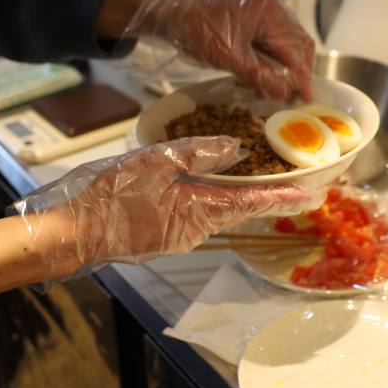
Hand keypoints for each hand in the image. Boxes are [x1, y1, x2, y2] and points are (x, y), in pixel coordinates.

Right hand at [14, 137, 317, 280]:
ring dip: (240, 201)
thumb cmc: (110, 196)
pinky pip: (197, 218)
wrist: (75, 233)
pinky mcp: (163, 238)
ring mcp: (178, 238)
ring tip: (260, 185)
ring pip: (217, 215)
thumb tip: (235, 149)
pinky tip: (209, 191)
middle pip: (238, 211)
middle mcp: (194, 230)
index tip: (311, 195)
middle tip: (294, 187)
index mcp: (196, 210)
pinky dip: (212, 204)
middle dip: (267, 199)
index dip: (282, 198)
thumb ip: (197, 154)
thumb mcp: (153, 162)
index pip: (250, 204)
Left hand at [131, 0, 314, 101]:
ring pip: (283, 48)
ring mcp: (261, 16)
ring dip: (281, 71)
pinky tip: (258, 81)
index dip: (302, 77)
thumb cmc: (196, 27)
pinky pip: (268, 46)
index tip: (306, 99)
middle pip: (296, 46)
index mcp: (270, 12)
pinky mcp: (250, 24)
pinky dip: (267, 65)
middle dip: (295, 74)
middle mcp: (271, 10)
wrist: (169, 12)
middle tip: (292, 99)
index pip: (295, 49)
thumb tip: (284, 92)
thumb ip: (258, 74)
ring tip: (273, 94)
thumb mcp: (228, 56)